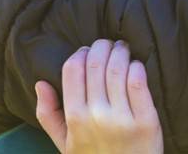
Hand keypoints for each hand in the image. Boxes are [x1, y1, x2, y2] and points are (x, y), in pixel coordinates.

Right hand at [35, 40, 161, 153]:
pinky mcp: (147, 121)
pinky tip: (135, 65)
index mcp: (75, 118)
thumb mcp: (65, 143)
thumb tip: (40, 83)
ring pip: (118, 69)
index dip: (80, 53)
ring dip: (120, 52)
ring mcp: (123, 119)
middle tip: (107, 44)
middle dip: (102, 47)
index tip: (86, 51)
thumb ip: (48, 114)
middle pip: (96, 64)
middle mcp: (97, 116)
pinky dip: (136, 67)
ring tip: (122, 49)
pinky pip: (139, 83)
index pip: (73, 69)